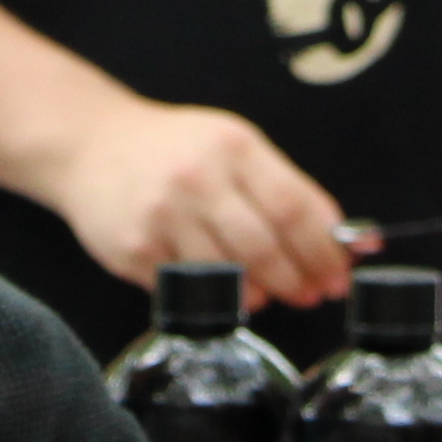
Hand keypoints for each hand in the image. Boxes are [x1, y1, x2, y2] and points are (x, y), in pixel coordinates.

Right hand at [37, 96, 352, 311]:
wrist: (90, 144)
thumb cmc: (174, 149)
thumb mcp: (233, 145)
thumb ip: (287, 188)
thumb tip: (350, 240)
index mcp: (231, 147)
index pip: (293, 207)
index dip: (324, 249)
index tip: (340, 273)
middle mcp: (196, 178)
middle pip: (263, 247)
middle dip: (297, 279)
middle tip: (312, 294)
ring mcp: (161, 216)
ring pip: (227, 275)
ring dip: (259, 294)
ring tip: (269, 295)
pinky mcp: (133, 248)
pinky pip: (186, 287)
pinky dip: (214, 297)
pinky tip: (226, 292)